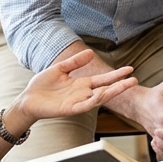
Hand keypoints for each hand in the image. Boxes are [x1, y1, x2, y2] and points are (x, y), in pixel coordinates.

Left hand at [16, 49, 136, 121]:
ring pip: (99, 98)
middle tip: (135, 80)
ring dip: (113, 92)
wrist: (28, 99)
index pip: (103, 79)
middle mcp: (83, 94)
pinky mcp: (70, 109)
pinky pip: (85, 105)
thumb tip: (91, 52)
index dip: (116, 75)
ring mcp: (78, 102)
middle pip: (106, 89)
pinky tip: (103, 94)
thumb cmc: (42, 86)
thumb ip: (75, 62)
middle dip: (120, 85)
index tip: (130, 69)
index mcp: (82, 84)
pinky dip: (95, 100)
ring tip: (125, 86)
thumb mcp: (60, 69)